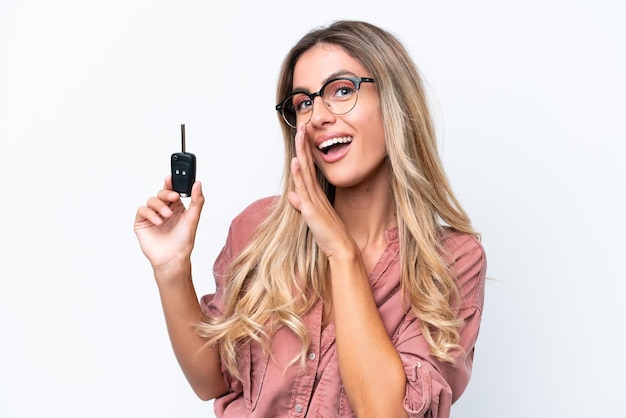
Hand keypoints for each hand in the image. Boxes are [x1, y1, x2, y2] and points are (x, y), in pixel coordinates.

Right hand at [134, 175, 204, 273]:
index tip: (172, 177)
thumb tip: (198, 183)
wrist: (173, 258)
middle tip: (174, 197)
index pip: (172, 190)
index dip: (171, 182)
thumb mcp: (193, 218)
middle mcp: (163, 210)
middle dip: (167, 193)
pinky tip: (158, 222)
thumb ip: (197, 200)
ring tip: (167, 216)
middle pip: (161, 192)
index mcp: (176, 207)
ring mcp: (152, 216)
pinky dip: (150, 214)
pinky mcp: (142, 223)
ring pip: (151, 200)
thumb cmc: (183, 241)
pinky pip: (142, 210)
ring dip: (160, 205)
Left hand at [287, 123, 354, 258]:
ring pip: (305, 172)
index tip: (304, 136)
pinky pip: (304, 189)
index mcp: (316, 193)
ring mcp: (314, 199)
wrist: (340, 247)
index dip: (305, 152)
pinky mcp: (312, 209)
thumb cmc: (329, 234)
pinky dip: (299, 174)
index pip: (309, 168)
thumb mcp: (311, 216)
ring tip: (300, 135)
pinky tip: (296, 162)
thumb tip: (291, 195)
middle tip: (303, 126)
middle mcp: (315, 193)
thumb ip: (301, 204)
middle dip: (304, 145)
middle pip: (307, 164)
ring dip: (302, 153)